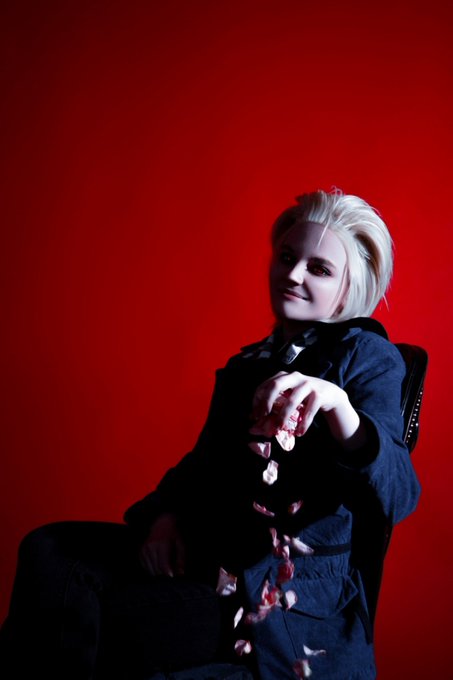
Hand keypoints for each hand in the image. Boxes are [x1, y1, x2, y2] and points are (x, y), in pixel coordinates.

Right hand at [140, 513, 185, 576]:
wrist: (161, 523)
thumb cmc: (173, 534)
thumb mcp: (180, 544)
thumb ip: (181, 560)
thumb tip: (180, 573)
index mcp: (162, 544)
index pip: (163, 565)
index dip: (168, 573)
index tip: (172, 577)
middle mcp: (151, 547)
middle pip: (157, 569)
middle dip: (164, 574)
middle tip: (171, 572)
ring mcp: (144, 550)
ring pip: (150, 570)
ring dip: (158, 573)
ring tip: (165, 568)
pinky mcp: (140, 553)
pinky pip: (146, 567)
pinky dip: (152, 569)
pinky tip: (158, 564)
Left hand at [251, 371, 365, 448]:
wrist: (331, 394)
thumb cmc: (304, 396)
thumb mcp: (288, 396)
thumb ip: (273, 403)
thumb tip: (252, 417)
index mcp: (284, 376)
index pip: (266, 385)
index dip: (258, 399)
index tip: (255, 415)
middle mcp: (295, 377)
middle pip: (276, 385)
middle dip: (266, 401)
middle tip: (262, 416)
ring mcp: (308, 385)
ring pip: (292, 400)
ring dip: (283, 416)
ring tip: (278, 429)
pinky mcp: (319, 395)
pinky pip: (309, 411)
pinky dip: (303, 423)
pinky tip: (299, 433)